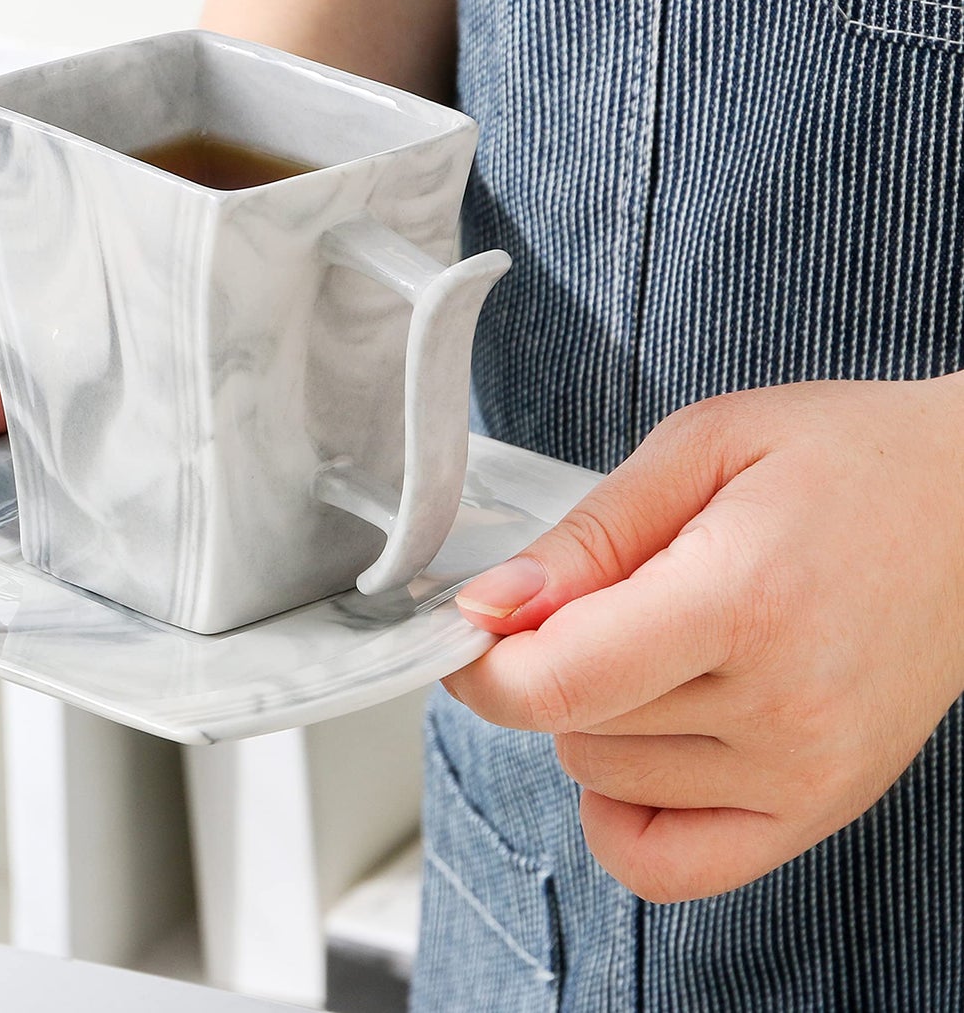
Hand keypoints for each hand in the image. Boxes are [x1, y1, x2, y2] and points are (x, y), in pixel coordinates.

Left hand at [443, 375, 963, 902]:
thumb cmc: (842, 460)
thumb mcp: (701, 446)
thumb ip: (590, 533)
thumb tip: (490, 605)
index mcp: (744, 598)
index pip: (561, 680)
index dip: (482, 664)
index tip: (467, 628)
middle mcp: (784, 705)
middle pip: (573, 725)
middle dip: (547, 660)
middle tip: (602, 595)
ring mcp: (809, 773)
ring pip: (605, 777)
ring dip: (593, 715)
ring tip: (661, 639)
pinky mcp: (822, 808)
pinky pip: (670, 863)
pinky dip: (626, 807)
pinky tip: (646, 735)